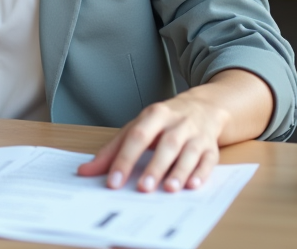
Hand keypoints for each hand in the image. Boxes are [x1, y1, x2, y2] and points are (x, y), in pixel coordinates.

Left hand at [76, 69, 272, 192]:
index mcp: (154, 115)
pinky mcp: (211, 147)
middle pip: (166, 144)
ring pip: (189, 152)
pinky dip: (202, 173)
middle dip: (155, 166)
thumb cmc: (163, 121)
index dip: (124, 159)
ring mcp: (196, 134)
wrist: (203, 107)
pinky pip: (209, 160)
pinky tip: (193, 185)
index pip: (137, 136)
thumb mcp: (137, 128)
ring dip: (179, 171)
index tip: (114, 181)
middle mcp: (177, 123)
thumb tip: (85, 172)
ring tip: (169, 189)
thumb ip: (112, 150)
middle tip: (143, 188)